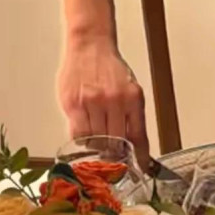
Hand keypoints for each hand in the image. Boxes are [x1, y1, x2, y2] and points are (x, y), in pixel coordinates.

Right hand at [58, 38, 150, 168]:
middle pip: (115, 143)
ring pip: (95, 140)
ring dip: (97, 146)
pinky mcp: (74, 104)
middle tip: (113, 156)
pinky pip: (78, 133)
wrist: (90, 46)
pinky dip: (82, 139)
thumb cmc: (110, 68)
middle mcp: (114, 100)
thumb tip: (134, 145)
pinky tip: (85, 134)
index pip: (138, 136)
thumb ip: (130, 115)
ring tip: (97, 140)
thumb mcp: (130, 89)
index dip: (139, 156)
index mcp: (133, 98)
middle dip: (115, 154)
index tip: (140, 168)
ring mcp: (92, 102)